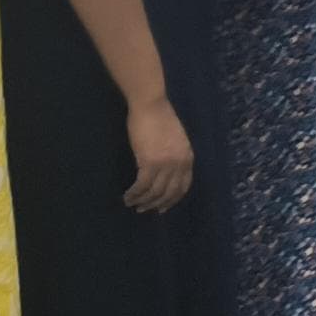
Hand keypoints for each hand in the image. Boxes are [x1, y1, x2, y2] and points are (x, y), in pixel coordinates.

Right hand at [122, 97, 194, 213]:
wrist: (151, 105)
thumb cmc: (160, 118)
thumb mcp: (176, 140)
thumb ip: (174, 156)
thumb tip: (164, 171)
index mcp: (188, 158)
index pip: (183, 186)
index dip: (172, 199)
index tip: (162, 207)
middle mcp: (180, 164)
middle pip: (169, 192)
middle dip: (156, 204)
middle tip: (144, 210)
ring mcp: (166, 164)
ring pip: (154, 191)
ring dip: (143, 201)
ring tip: (132, 204)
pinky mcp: (150, 162)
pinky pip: (142, 185)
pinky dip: (134, 193)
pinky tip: (127, 196)